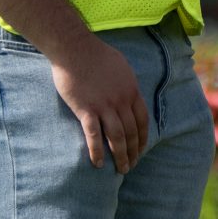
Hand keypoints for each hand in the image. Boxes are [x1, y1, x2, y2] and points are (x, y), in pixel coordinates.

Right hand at [50, 33, 147, 171]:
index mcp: (132, 91)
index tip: (140, 150)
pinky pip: (93, 134)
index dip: (142, 138)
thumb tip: (129, 94)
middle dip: (133, 152)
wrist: (75, 48)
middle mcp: (121, 101)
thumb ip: (127, 84)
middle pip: (131, 132)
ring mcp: (104, 106)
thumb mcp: (122, 67)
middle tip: (131, 165)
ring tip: (121, 169)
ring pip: (117, 137)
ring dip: (120, 156)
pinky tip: (98, 163)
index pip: (142, 121)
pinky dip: (97, 150)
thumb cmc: (96, 54)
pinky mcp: (86, 109)